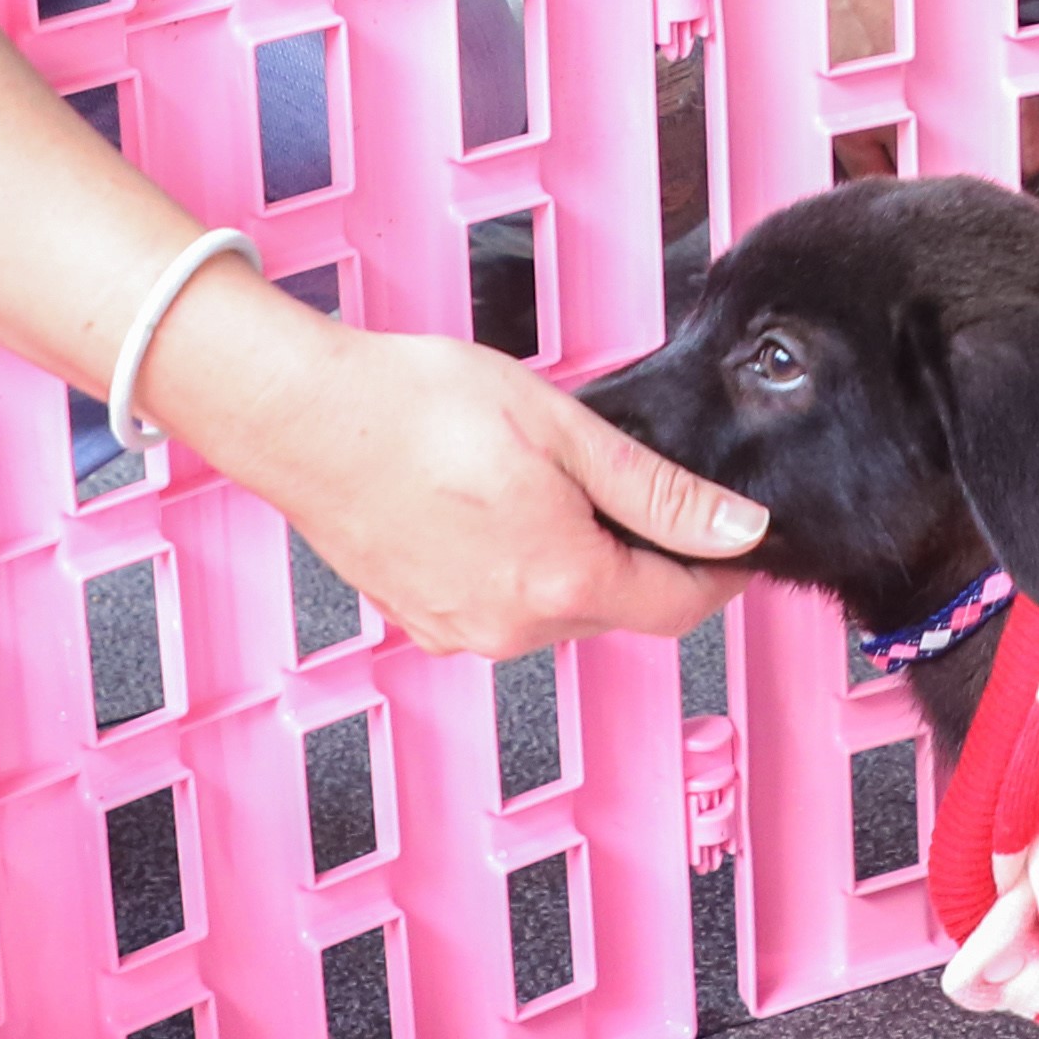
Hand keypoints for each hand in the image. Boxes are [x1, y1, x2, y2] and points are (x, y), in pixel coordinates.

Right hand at [167, 312, 758, 655]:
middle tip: (634, 487)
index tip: (738, 542)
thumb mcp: (563, 429)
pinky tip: (496, 507)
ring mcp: (461, 632)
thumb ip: (658, 491)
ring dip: (578, 563)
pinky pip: (502, 607)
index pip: (678, 605)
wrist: (300, 416)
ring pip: (559, 609)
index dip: (720, 573)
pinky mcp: (422, 621)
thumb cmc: (417, 406)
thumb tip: (738, 528)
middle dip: (645, 559)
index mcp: (561, 580)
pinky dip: (521, 569)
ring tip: (551, 484)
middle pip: (619, 608)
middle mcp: (513, 628)